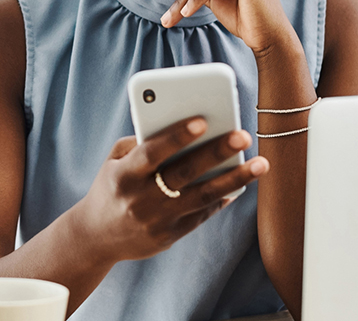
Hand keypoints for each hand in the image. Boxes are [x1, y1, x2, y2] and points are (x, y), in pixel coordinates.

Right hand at [68, 116, 268, 262]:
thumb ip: (141, 142)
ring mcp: (156, 220)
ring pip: (202, 197)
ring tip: (261, 163)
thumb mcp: (114, 161)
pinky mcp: (169, 236)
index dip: (176, 136)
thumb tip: (185, 128)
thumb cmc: (111, 187)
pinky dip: (222, 198)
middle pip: (184, 173)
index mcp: (123, 175)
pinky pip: (201, 215)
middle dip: (216, 152)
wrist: (96, 236)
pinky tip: (240, 184)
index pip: (152, 152)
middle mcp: (140, 199)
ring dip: (234, 179)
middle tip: (243, 134)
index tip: (202, 120)